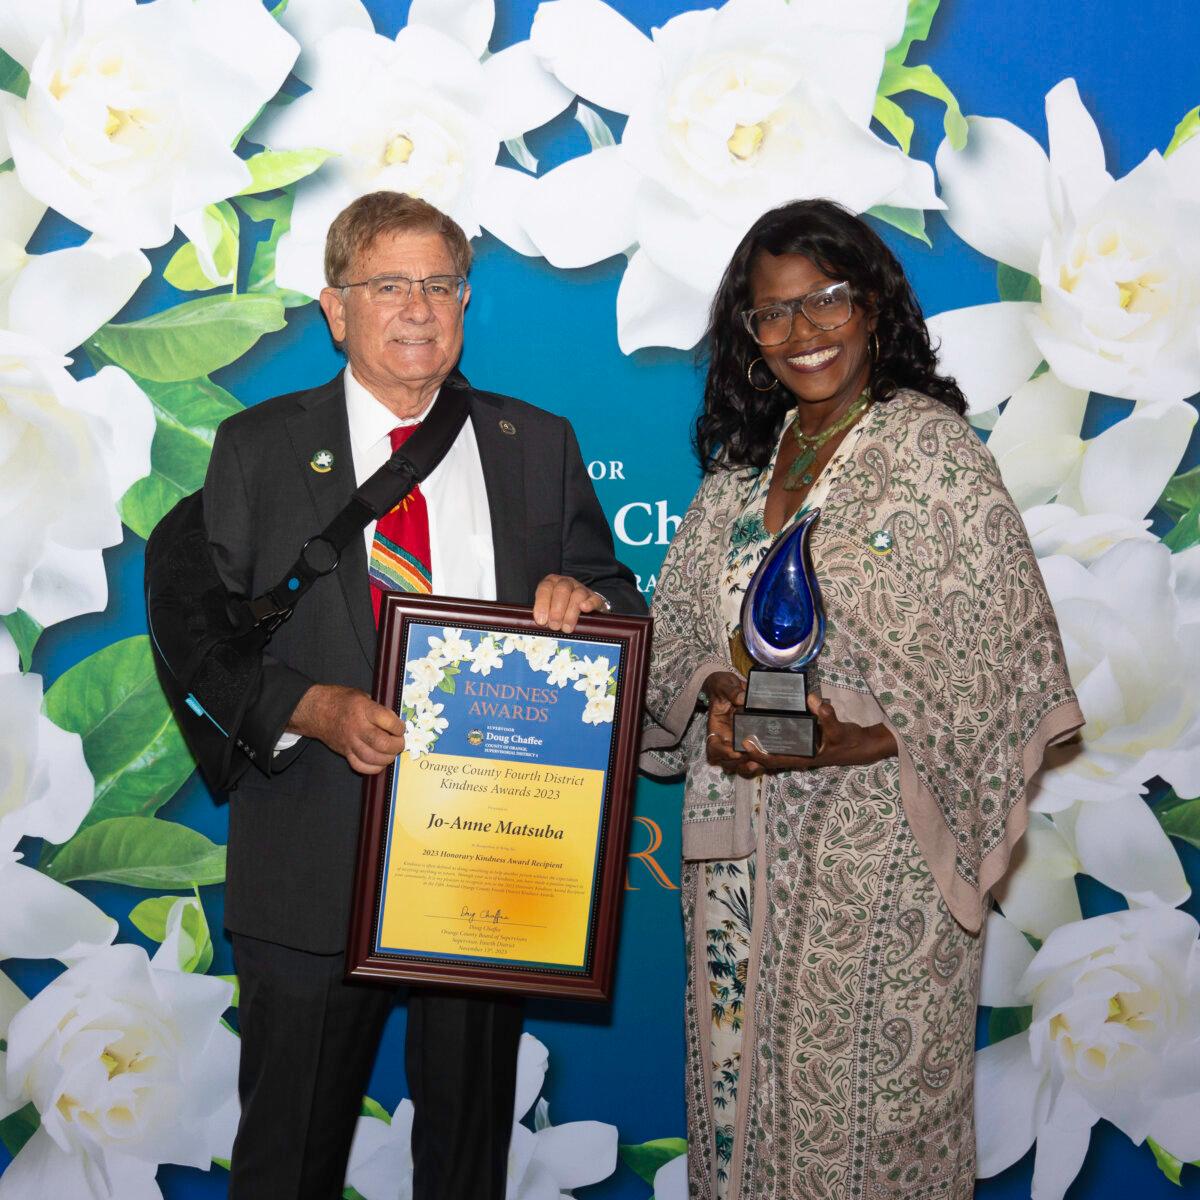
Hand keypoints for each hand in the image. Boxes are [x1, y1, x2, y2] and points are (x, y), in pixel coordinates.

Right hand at [287, 684, 405, 774]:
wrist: (316, 710)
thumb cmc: (342, 700)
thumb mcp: (362, 696)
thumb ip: (378, 708)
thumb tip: (396, 721)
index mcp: (363, 709)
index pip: (386, 720)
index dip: (398, 727)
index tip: (401, 728)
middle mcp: (356, 727)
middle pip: (381, 743)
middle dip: (396, 745)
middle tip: (400, 743)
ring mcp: (349, 741)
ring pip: (372, 757)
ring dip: (387, 758)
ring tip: (392, 753)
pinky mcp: (344, 752)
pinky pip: (360, 766)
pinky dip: (373, 768)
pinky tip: (379, 762)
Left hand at [533, 574, 607, 632]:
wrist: (581, 608)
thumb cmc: (559, 611)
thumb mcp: (547, 610)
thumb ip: (543, 615)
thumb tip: (540, 625)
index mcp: (551, 583)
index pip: (545, 588)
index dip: (542, 604)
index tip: (541, 620)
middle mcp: (566, 583)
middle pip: (562, 590)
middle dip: (557, 610)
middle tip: (554, 626)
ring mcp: (581, 589)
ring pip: (578, 595)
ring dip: (571, 612)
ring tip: (566, 628)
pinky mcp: (595, 597)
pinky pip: (594, 598)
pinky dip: (589, 603)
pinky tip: (584, 609)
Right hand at [702, 670, 759, 777]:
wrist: (731, 687)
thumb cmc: (723, 686)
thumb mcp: (725, 684)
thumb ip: (731, 691)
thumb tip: (742, 699)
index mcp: (716, 728)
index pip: (713, 747)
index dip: (722, 753)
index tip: (735, 751)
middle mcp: (725, 739)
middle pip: (726, 761)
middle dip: (738, 763)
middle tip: (752, 760)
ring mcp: (737, 742)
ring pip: (738, 764)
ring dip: (747, 767)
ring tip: (759, 764)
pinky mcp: (750, 742)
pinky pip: (752, 757)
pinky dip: (758, 762)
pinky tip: (768, 759)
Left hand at [737, 693, 896, 773]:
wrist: (860, 745)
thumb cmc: (848, 741)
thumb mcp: (839, 729)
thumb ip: (827, 716)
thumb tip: (812, 699)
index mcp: (802, 759)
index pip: (773, 759)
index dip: (757, 753)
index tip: (744, 742)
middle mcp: (797, 755)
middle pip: (769, 753)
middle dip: (753, 744)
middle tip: (738, 727)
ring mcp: (799, 748)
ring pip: (775, 745)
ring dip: (761, 737)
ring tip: (746, 721)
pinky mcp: (803, 740)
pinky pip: (783, 738)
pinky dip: (774, 731)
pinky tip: (766, 717)